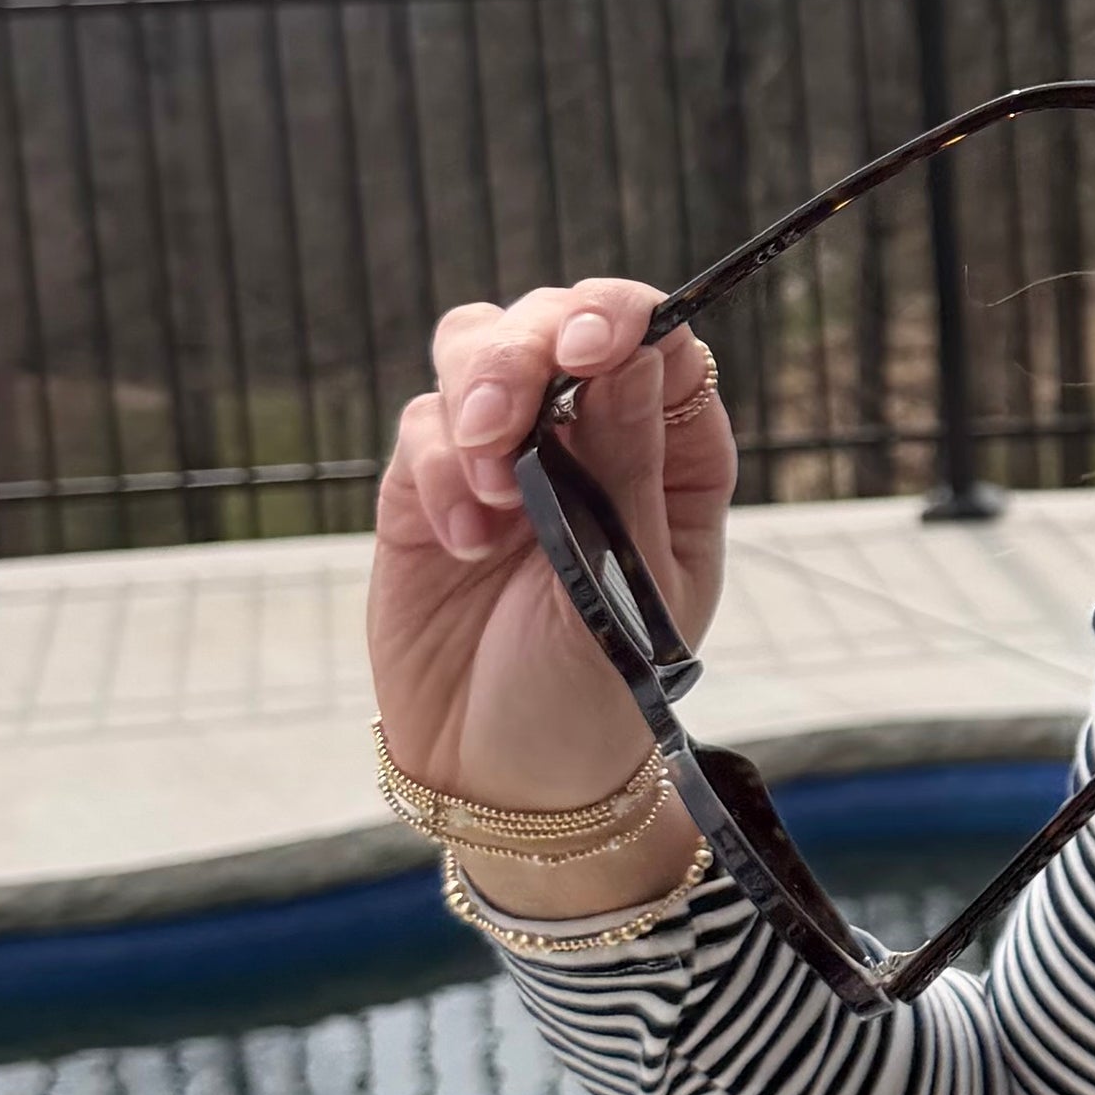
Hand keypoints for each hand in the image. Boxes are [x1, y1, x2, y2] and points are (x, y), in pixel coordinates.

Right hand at [369, 279, 734, 897]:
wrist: (507, 775)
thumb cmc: (598, 690)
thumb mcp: (634, 582)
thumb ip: (631, 465)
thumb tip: (636, 349)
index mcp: (671, 453)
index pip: (657, 342)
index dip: (622, 318)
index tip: (593, 346)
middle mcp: (590, 436)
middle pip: (555, 322)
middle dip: (528, 348)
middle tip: (510, 415)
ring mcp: (504, 453)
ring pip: (479, 348)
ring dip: (478, 395)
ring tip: (490, 483)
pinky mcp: (427, 487)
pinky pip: (422, 428)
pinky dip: (438, 471)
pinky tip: (463, 544)